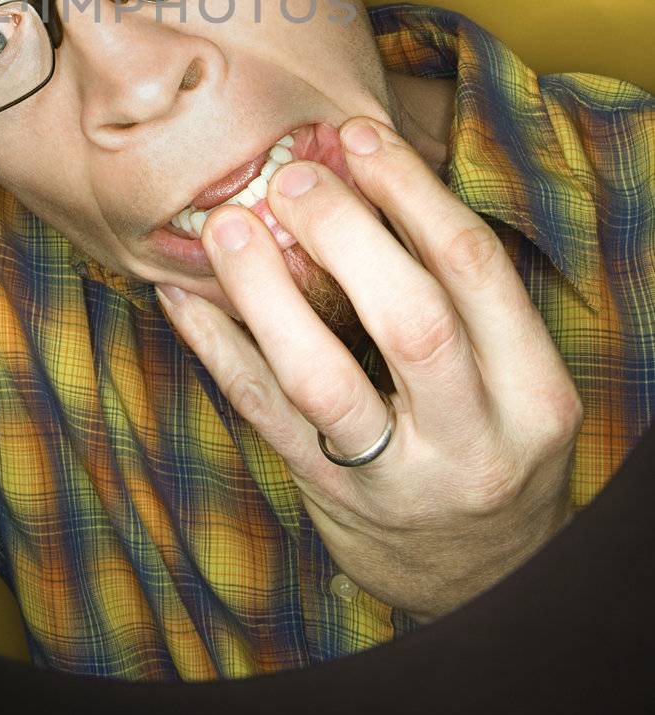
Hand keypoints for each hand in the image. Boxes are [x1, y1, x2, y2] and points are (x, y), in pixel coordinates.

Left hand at [155, 116, 583, 622]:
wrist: (477, 578)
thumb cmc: (486, 439)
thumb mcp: (510, 376)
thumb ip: (460, 293)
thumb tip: (370, 167)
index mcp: (532, 391)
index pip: (474, 269)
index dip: (411, 191)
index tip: (358, 136)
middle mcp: (473, 439)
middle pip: (410, 319)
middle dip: (345, 233)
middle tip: (290, 177)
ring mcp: (395, 478)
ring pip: (320, 377)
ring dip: (266, 292)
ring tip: (228, 227)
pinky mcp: (328, 497)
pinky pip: (262, 413)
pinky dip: (217, 347)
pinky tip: (184, 296)